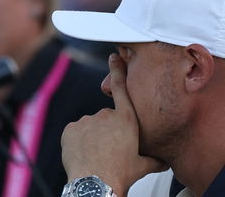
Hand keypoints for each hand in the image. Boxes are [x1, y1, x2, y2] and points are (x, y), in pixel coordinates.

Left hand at [61, 53, 166, 193]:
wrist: (95, 181)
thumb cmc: (121, 173)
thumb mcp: (143, 166)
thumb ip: (155, 159)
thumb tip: (166, 162)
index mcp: (126, 120)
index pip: (122, 90)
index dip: (118, 71)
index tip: (114, 56)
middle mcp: (105, 116)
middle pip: (107, 119)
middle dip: (108, 131)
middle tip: (111, 151)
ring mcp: (86, 120)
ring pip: (90, 127)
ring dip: (93, 137)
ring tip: (98, 155)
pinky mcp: (70, 128)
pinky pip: (76, 133)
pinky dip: (79, 141)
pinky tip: (84, 154)